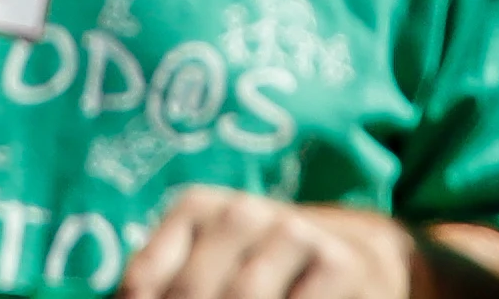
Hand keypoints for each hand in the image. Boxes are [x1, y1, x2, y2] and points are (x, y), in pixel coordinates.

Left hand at [111, 189, 413, 298]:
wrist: (354, 254)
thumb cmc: (263, 272)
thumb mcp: (208, 266)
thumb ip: (165, 283)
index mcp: (197, 208)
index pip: (144, 279)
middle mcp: (242, 212)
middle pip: (191, 292)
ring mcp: (293, 233)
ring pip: (245, 296)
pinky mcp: (341, 263)